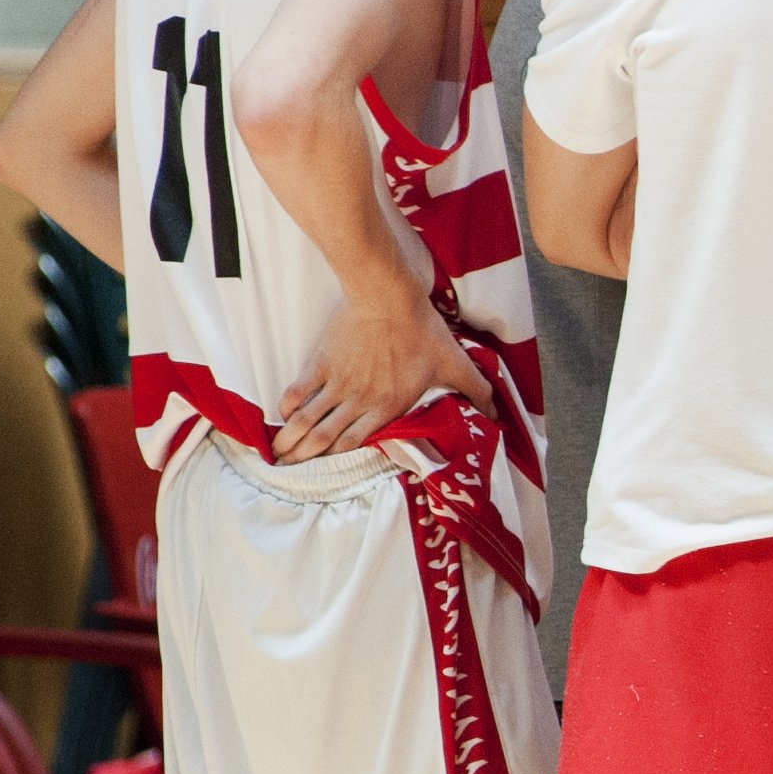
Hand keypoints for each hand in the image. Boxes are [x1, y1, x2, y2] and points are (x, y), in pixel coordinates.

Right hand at [278, 282, 492, 460]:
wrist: (387, 296)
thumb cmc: (422, 331)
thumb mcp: (455, 364)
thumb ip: (476, 392)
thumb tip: (497, 414)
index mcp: (388, 407)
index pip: (357, 444)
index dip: (338, 463)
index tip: (324, 476)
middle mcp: (358, 401)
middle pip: (325, 440)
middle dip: (305, 459)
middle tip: (287, 473)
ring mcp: (337, 383)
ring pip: (308, 421)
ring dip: (290, 441)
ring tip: (275, 455)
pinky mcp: (320, 361)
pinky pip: (299, 391)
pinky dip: (288, 407)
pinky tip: (282, 417)